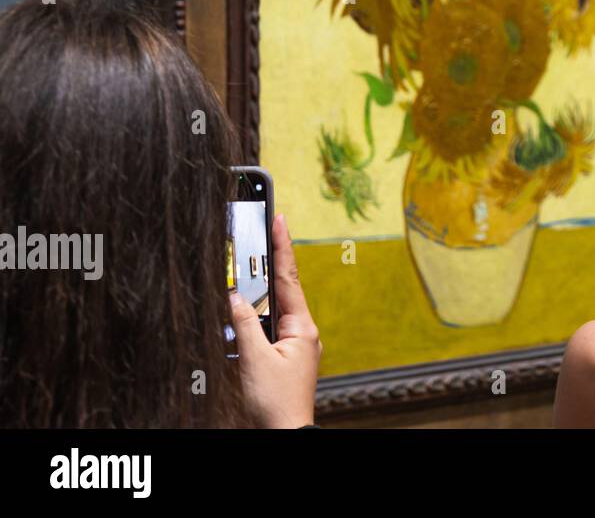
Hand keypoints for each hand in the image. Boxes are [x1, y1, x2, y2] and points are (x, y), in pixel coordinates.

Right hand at [230, 213, 320, 427]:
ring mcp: (292, 346)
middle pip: (278, 292)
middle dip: (264, 268)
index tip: (279, 218)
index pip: (288, 278)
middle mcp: (301, 333)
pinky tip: (236, 320)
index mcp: (302, 327)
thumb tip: (235, 296)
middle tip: (255, 235)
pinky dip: (249, 323)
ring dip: (252, 300)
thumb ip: (244, 324)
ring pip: (267, 313)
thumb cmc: (276, 403)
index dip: (282, 246)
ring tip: (238, 278)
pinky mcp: (280, 360)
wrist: (283, 435)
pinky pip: (263, 332)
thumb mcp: (256, 359)